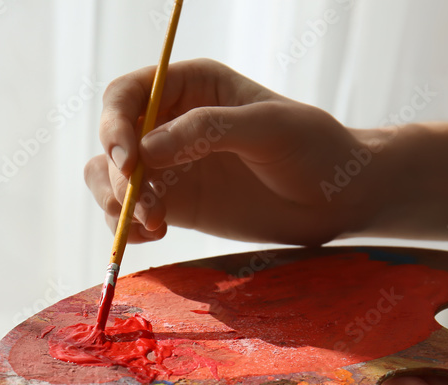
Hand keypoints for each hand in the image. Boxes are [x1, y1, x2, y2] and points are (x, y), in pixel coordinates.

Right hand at [84, 59, 383, 245]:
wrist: (338, 199)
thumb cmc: (314, 148)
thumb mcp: (268, 128)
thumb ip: (208, 130)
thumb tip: (146, 150)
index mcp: (190, 87)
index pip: (126, 95)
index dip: (114, 125)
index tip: (130, 162)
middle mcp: (170, 123)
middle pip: (111, 141)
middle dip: (117, 175)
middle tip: (147, 206)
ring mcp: (169, 166)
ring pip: (109, 179)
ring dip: (117, 204)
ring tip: (155, 224)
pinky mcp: (175, 205)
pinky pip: (128, 214)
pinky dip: (127, 228)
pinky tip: (152, 235)